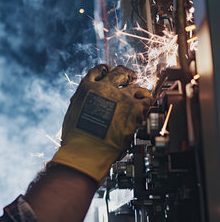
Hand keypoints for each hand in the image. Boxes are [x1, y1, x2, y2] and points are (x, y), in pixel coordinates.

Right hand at [50, 64, 151, 182]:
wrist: (86, 151)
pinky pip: (146, 99)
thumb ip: (84, 101)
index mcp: (87, 88)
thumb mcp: (73, 112)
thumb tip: (90, 99)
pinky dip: (147, 101)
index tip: (111, 72)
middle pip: (119, 72)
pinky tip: (146, 105)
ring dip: (137, 89)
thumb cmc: (77, 138)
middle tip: (129, 78)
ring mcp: (121, 97)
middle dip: (125, 74)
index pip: (99, 70)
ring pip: (135, 85)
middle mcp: (104, 88)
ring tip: (140, 93)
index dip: (107, 70)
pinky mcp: (134, 108)